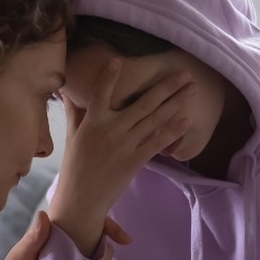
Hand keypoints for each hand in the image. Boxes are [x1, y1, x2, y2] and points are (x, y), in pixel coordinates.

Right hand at [50, 58, 192, 255]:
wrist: (82, 199)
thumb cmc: (75, 167)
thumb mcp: (72, 136)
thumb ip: (74, 111)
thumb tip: (67, 91)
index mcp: (92, 122)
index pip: (100, 94)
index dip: (108, 77)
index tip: (118, 60)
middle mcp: (110, 130)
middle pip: (142, 103)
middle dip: (166, 87)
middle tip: (184, 74)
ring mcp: (124, 145)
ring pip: (154, 119)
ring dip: (176, 103)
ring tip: (192, 90)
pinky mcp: (135, 160)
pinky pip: (157, 142)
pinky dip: (172, 130)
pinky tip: (186, 119)